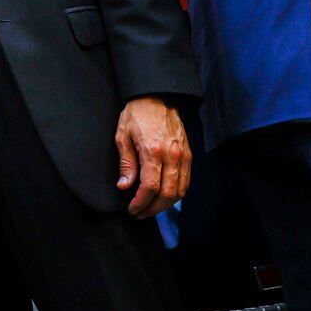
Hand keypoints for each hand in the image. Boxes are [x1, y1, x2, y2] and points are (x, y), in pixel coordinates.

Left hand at [115, 96, 191, 217]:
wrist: (157, 96)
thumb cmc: (137, 114)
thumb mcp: (122, 135)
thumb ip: (126, 163)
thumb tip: (124, 186)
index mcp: (153, 151)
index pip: (150, 187)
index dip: (141, 202)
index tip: (132, 209)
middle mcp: (172, 155)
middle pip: (168, 193)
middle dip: (153, 209)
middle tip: (140, 213)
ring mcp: (183, 155)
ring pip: (180, 191)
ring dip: (166, 205)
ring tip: (150, 208)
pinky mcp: (189, 154)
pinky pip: (186, 181)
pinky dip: (177, 193)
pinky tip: (164, 196)